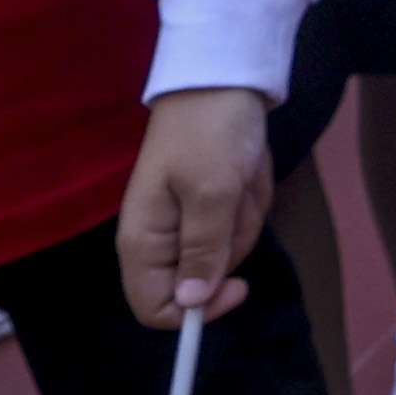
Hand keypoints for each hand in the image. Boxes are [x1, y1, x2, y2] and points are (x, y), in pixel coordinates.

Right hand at [121, 86, 278, 324]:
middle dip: (233, 241)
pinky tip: (246, 170)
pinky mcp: (214, 205)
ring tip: (239, 174)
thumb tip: (190, 304)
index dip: (198, 311)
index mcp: (143, 243)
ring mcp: (189, 222)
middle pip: (205, 279)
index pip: (156, 309)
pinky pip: (243, 222)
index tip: (239, 287)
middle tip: (234, 196)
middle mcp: (161, 240)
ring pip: (231, 249)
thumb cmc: (209, 133)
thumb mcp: (211, 191)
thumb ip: (202, 249)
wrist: (223, 83)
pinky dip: (253, 198)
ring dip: (246, 214)